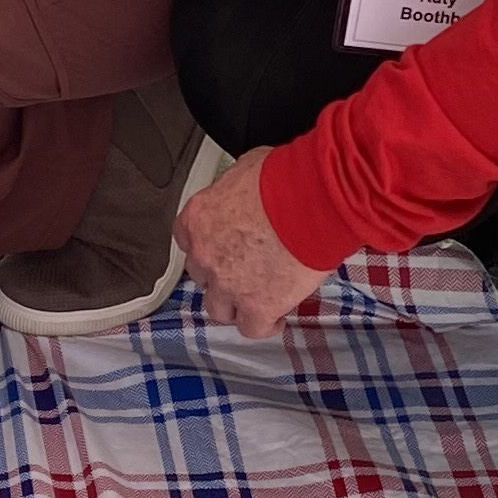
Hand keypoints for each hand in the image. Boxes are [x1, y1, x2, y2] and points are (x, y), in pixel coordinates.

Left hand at [177, 146, 332, 338]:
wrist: (311, 203)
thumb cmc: (285, 180)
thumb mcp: (248, 169)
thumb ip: (236, 190)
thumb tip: (248, 191)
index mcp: (199, 218)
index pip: (186, 240)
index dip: (206, 246)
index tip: (219, 247)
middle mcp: (205, 255)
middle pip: (202, 276)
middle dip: (221, 275)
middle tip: (245, 269)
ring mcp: (228, 285)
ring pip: (219, 309)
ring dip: (237, 304)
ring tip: (257, 297)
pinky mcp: (256, 307)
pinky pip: (252, 328)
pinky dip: (265, 324)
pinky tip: (277, 317)